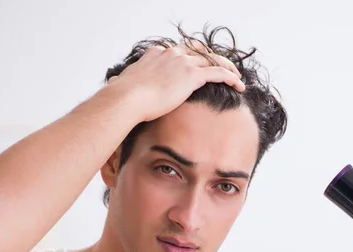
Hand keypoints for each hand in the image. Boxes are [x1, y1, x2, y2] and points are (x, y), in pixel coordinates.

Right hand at [107, 43, 244, 122]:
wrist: (127, 99)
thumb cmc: (123, 98)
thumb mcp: (123, 87)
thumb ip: (123, 85)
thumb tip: (113, 89)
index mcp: (156, 54)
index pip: (179, 52)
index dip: (192, 58)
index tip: (197, 66)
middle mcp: (171, 54)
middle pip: (199, 53)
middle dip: (213, 59)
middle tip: (224, 67)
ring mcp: (182, 63)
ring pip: (212, 60)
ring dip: (226, 67)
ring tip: (236, 77)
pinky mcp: (191, 75)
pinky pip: (217, 72)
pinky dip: (230, 76)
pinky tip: (239, 84)